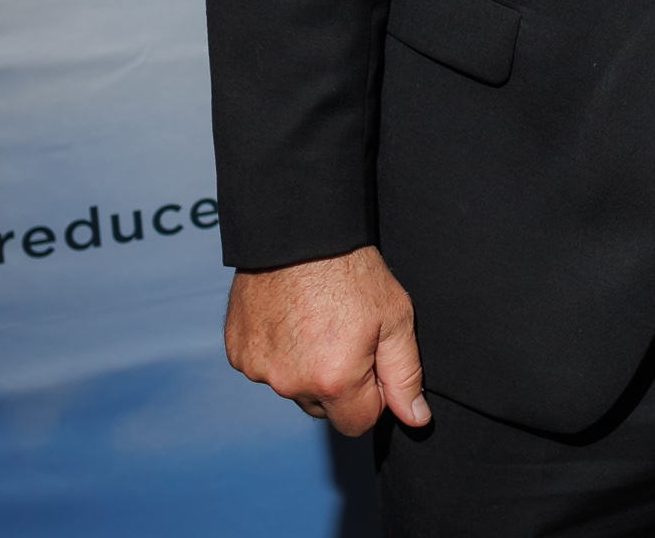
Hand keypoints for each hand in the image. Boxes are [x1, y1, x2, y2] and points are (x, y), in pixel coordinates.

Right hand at [224, 245, 428, 435]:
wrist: (298, 232)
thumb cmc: (351, 271)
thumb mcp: (394, 319)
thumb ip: (405, 375)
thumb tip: (415, 418)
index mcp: (334, 382)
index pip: (358, 423)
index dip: (372, 395)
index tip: (371, 360)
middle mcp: (291, 384)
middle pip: (324, 408)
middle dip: (338, 383)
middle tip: (344, 335)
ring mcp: (259, 369)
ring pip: (293, 387)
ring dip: (305, 368)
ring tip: (316, 321)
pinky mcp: (238, 353)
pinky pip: (266, 368)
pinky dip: (278, 352)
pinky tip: (289, 318)